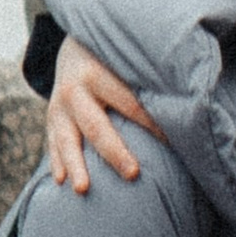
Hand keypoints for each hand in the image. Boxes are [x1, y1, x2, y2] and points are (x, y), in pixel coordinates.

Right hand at [47, 35, 159, 189]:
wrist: (72, 47)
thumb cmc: (111, 57)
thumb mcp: (123, 59)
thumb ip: (144, 78)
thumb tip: (185, 104)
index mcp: (96, 73)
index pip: (128, 103)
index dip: (150, 124)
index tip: (171, 143)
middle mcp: (74, 90)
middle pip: (96, 126)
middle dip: (114, 152)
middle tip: (132, 174)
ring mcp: (58, 107)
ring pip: (66, 140)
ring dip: (75, 165)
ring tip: (82, 189)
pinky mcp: (50, 119)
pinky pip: (52, 144)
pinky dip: (57, 162)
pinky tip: (61, 182)